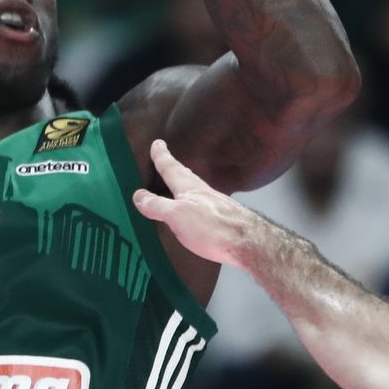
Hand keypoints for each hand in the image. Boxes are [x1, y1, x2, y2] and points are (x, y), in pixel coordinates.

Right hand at [132, 138, 264, 266]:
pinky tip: (196, 212)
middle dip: (174, 168)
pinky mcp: (223, 221)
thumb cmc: (214, 228)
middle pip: (185, 176)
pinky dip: (194, 203)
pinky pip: (203, 206)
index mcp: (189, 188)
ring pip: (196, 190)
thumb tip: (138, 195)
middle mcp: (204, 193)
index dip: (162, 156)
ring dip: (184, 185)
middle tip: (166, 159)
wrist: (250, 244)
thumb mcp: (177, 216)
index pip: (171, 168)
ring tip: (178, 185)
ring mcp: (215, 206)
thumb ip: (157, 205)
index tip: (157, 143)